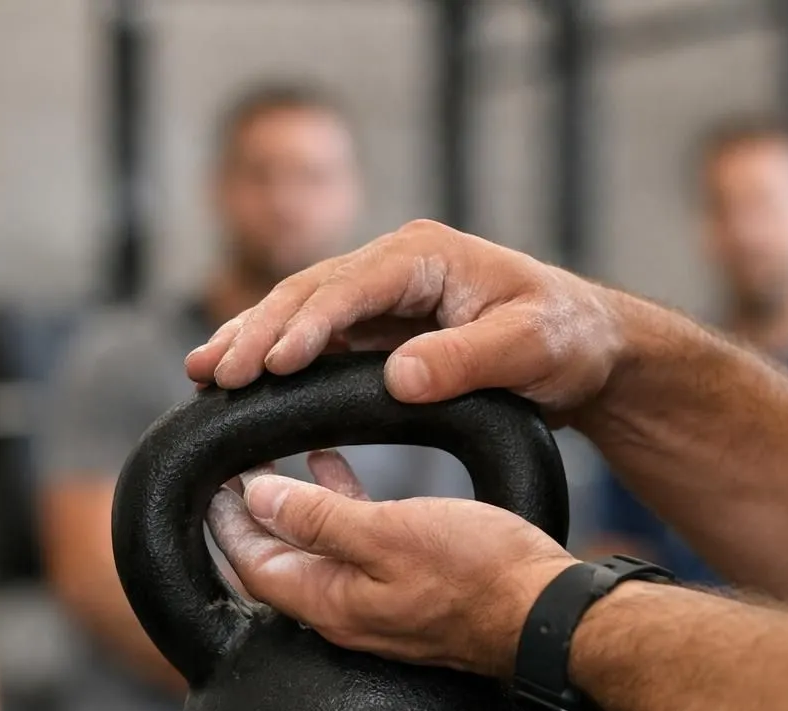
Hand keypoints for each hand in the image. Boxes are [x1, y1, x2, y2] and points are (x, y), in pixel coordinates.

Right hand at [185, 220, 622, 422]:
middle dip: (258, 332)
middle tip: (215, 375)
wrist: (585, 348)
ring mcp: (381, 293)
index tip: (272, 366)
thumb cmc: (566, 339)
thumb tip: (398, 378)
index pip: (349, 286)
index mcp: (425, 256)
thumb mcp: (530, 348)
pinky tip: (237, 377)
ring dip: (251, 340)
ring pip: (300, 310)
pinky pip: (315, 336)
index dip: (305, 325)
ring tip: (202, 373)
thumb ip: (467, 360)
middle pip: (308, 292)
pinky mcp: (376, 325)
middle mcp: (394, 265)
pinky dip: (274, 355)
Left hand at [208, 452, 576, 676]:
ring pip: (315, 551)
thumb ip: (319, 519)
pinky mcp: (409, 591)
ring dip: (293, 506)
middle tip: (233, 466)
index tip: (212, 478)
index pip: (251, 563)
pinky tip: (341, 471)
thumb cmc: (477, 574)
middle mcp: (345, 612)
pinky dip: (339, 507)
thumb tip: (259, 499)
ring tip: (277, 459)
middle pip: (275, 561)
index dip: (225, 520)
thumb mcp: (388, 533)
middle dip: (250, 513)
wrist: (547, 612)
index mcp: (329, 603)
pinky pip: (356, 547)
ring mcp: (377, 605)